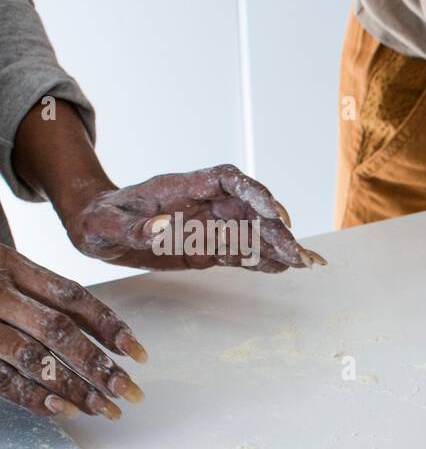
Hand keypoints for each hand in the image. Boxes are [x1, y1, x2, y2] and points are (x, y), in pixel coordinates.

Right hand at [0, 244, 146, 419]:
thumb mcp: (3, 271)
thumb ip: (41, 295)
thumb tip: (106, 341)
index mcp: (11, 266)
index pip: (72, 297)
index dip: (109, 326)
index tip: (140, 354)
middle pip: (58, 330)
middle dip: (99, 365)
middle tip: (131, 392)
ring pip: (32, 357)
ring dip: (73, 387)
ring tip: (105, 409)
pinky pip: (0, 377)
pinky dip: (32, 396)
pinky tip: (62, 411)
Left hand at [66, 165, 324, 271]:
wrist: (96, 228)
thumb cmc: (96, 221)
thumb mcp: (103, 226)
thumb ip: (133, 228)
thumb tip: (164, 231)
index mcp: (181, 188)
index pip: (227, 180)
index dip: (253, 192)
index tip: (273, 211)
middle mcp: (202, 203)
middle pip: (250, 208)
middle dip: (277, 228)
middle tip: (298, 253)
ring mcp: (209, 224)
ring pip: (253, 231)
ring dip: (280, 245)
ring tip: (307, 262)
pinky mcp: (209, 246)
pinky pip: (242, 250)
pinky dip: (264, 259)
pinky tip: (284, 268)